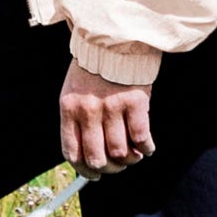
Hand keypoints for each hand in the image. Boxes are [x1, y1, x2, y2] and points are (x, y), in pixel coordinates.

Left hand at [59, 61, 153, 177]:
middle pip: (97, 158)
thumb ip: (78, 122)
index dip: (85, 170)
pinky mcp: (135, 102)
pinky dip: (146, 148)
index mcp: (69, 109)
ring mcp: (112, 107)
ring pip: (120, 152)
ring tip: (135, 154)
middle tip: (118, 165)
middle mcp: (89, 111)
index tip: (95, 175)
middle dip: (110, 169)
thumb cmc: (94, 70)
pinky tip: (147, 146)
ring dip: (130, 159)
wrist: (115, 41)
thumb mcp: (75, 93)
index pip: (72, 152)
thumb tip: (88, 160)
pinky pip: (141, 138)